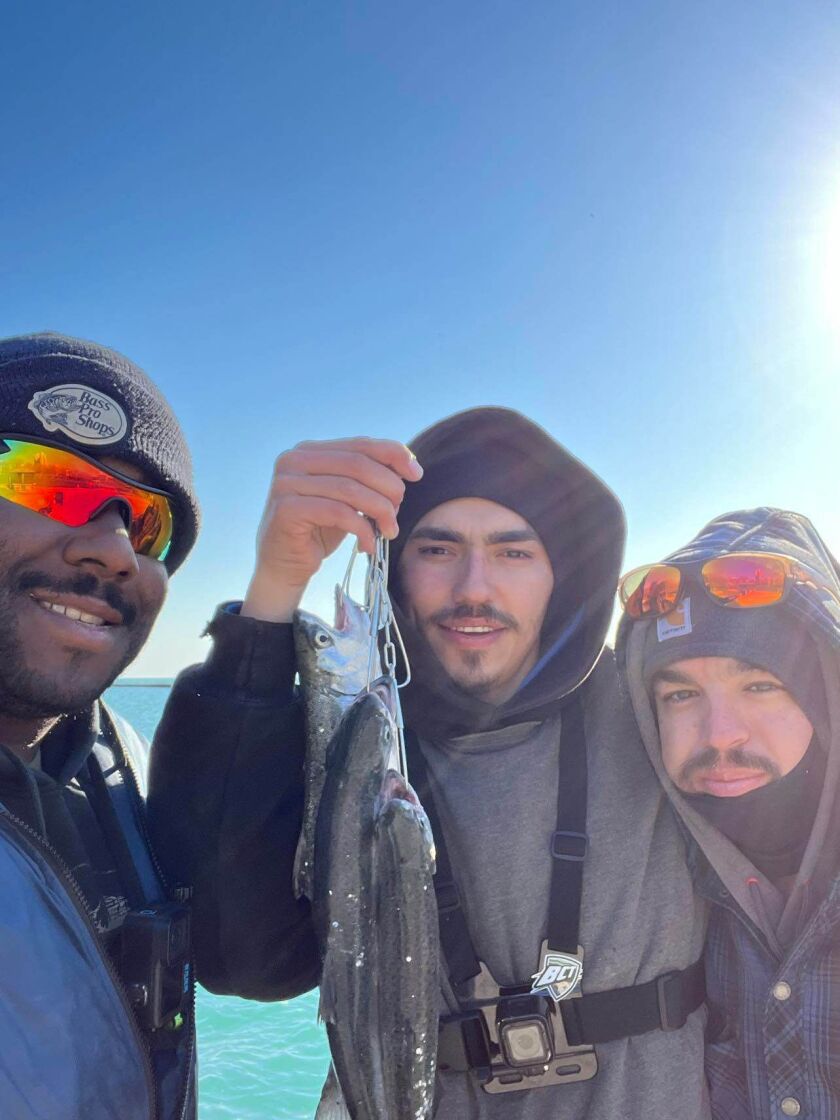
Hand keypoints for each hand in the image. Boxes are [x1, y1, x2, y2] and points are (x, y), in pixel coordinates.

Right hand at [241, 437, 422, 621]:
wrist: (284, 566)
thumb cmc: (319, 530)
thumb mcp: (347, 498)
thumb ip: (367, 477)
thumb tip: (409, 466)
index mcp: (309, 450)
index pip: (360, 444)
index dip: (393, 454)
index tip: (416, 474)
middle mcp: (293, 460)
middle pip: (358, 464)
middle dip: (388, 487)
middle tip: (398, 512)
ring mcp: (285, 483)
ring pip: (350, 489)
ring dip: (380, 511)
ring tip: (389, 531)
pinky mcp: (286, 509)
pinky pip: (338, 513)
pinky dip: (362, 529)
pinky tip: (368, 545)